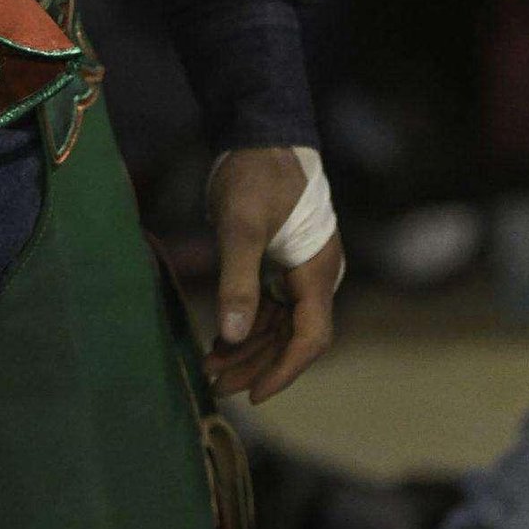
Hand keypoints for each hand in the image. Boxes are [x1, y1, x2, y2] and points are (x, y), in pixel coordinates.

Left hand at [201, 147, 343, 404]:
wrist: (259, 133)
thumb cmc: (254, 174)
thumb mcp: (240, 226)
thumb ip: (237, 280)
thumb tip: (231, 335)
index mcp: (317, 270)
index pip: (309, 337)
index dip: (283, 370)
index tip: (254, 395)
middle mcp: (316, 276)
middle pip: (293, 338)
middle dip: (257, 364)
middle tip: (218, 386)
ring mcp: (301, 270)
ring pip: (280, 325)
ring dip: (249, 348)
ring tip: (212, 369)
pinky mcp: (283, 262)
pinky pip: (271, 306)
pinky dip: (248, 324)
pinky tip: (221, 340)